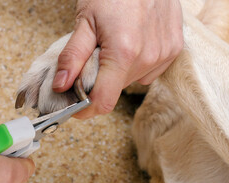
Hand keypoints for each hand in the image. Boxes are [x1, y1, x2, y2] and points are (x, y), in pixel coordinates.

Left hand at [52, 0, 183, 117]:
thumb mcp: (85, 21)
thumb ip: (73, 57)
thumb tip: (61, 86)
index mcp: (123, 53)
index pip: (103, 101)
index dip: (85, 108)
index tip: (75, 106)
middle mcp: (148, 58)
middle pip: (114, 90)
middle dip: (98, 82)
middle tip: (92, 59)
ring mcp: (164, 54)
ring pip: (130, 81)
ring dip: (116, 72)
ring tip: (113, 46)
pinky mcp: (174, 50)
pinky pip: (147, 71)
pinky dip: (135, 64)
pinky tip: (131, 44)